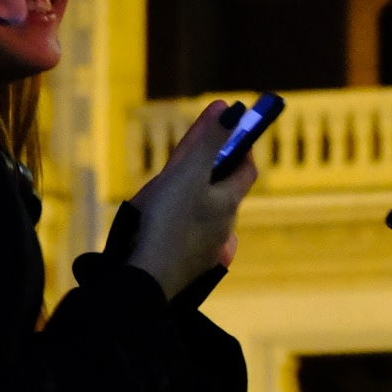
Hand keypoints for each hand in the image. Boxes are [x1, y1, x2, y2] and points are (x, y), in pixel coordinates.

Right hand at [127, 100, 257, 297]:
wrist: (146, 280)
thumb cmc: (169, 222)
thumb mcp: (189, 173)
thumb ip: (209, 142)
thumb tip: (232, 111)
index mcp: (228, 203)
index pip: (245, 168)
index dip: (240, 147)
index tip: (230, 131)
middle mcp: (222, 228)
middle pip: (222, 190)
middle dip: (210, 168)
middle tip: (192, 153)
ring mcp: (204, 250)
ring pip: (203, 214)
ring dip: (193, 196)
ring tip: (170, 186)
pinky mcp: (183, 266)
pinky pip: (185, 234)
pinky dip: (177, 220)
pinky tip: (161, 221)